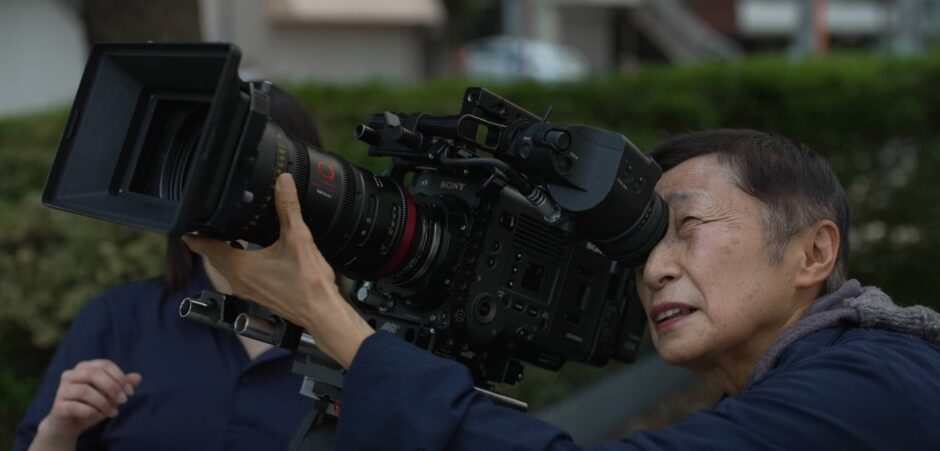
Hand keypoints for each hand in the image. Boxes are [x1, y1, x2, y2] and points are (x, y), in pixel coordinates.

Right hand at [35, 359, 140, 443]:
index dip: (120, 377)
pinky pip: (75, 406)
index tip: (130, 392)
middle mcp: (71, 374)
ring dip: (103, 402)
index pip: (105, 364)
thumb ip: (123, 385)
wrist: (70, 425)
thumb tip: (138, 377)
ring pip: (84, 390)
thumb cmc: (93, 405)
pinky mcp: (58, 406)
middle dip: (113, 387)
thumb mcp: (111, 395)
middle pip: (94, 374)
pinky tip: (97, 415)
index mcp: (85, 367)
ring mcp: (62, 390)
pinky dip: (90, 411)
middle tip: (124, 401)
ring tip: (112, 412)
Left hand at [183, 173, 373, 367]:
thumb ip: (288, 208)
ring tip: (229, 237)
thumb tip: (283, 183)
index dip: (196, 235)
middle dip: (210, 242)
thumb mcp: (298, 238)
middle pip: (215, 258)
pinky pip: (240, 276)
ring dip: (225, 253)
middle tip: (208, 226)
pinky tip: (254, 255)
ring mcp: (248, 291)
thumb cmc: (308, 284)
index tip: (186, 228)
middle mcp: (239, 281)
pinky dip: (240, 263)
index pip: (207, 247)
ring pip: (227, 268)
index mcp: (240, 266)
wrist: (322, 312)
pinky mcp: (260, 296)